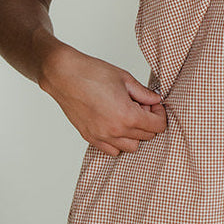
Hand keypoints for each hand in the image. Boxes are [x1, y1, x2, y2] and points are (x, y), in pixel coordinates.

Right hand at [40, 44, 166, 156]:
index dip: (160, 114)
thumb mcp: (125, 79)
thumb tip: (156, 100)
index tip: (154, 104)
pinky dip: (118, 142)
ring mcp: (101, 136)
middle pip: (146, 137)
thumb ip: (144, 93)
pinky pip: (112, 150)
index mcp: (127, 116)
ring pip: (131, 147)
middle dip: (148, 121)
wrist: (63, 75)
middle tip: (140, 105)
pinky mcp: (90, 137)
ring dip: (135, 134)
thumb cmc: (91, 73)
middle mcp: (115, 130)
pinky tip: (115, 125)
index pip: (158, 126)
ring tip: (127, 116)